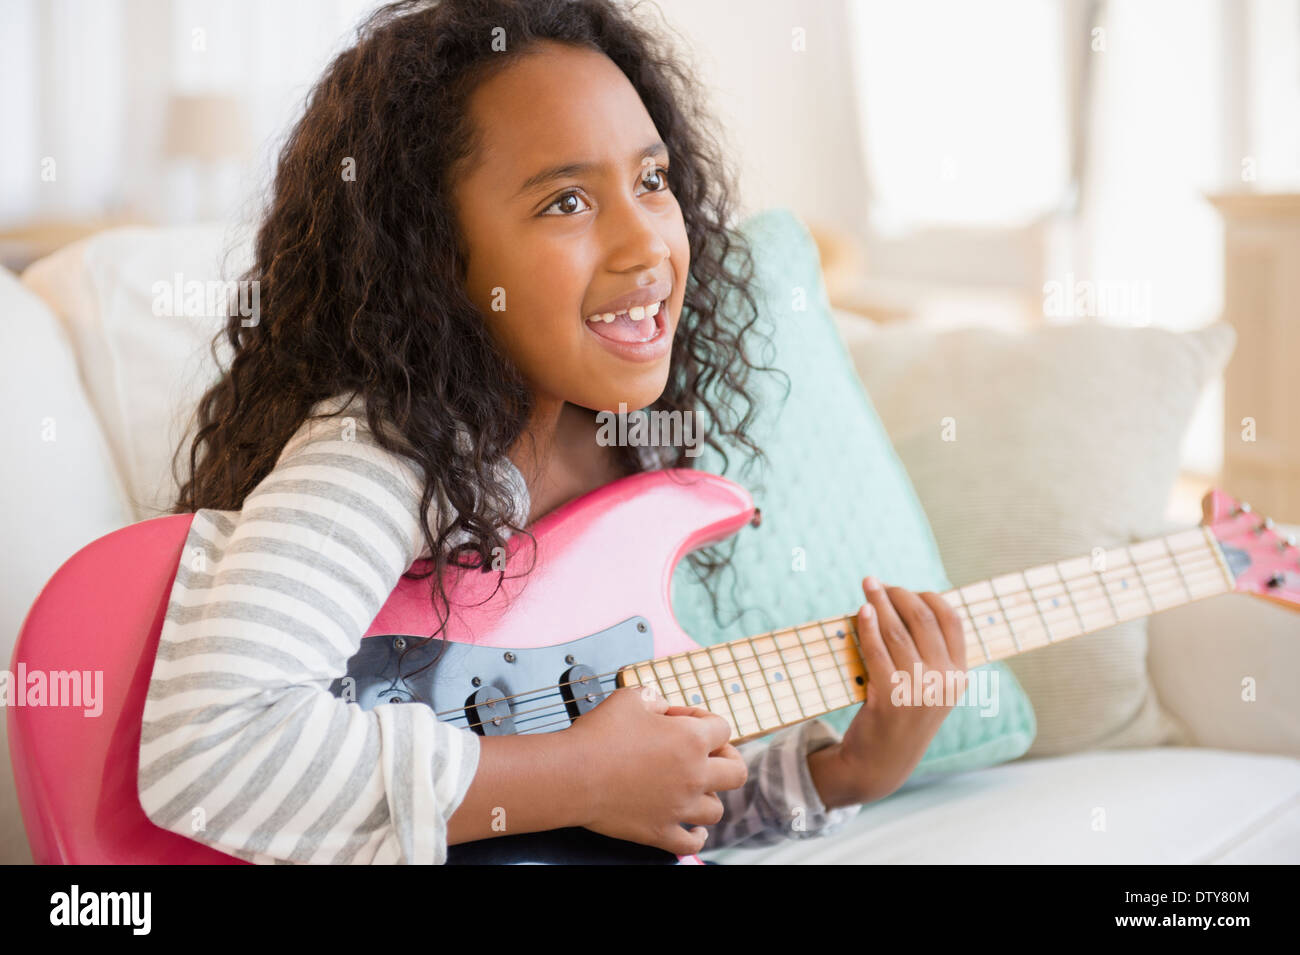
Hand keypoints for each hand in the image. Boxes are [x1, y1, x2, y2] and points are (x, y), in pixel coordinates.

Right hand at [563, 685, 747, 854]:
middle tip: (707, 754)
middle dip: (726, 758)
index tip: (678, 719)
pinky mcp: (660, 832)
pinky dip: (696, 836)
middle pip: (736, 772)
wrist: (572, 775)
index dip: (702, 718)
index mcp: (691, 740)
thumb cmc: (599, 734)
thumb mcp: (630, 698)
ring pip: (716, 810)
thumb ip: (655, 699)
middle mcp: (694, 776)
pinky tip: (692, 828)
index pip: (722, 728)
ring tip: (693, 789)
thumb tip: (663, 708)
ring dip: (709, 796)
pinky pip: (691, 842)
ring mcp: (679, 808)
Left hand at [836, 576, 967, 803]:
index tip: (906, 589)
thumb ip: (933, 654)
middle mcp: (944, 682)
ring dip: (880, 601)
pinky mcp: (889, 697)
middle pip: (923, 619)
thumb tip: (913, 602)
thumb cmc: (904, 716)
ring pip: (897, 630)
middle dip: (899, 593)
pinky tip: (860, 610)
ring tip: (868, 584)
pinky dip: (867, 625)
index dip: (928, 596)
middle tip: (878, 583)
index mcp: (960, 676)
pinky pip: (876, 649)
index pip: (952, 620)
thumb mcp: (932, 689)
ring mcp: (918, 690)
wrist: (882, 762)